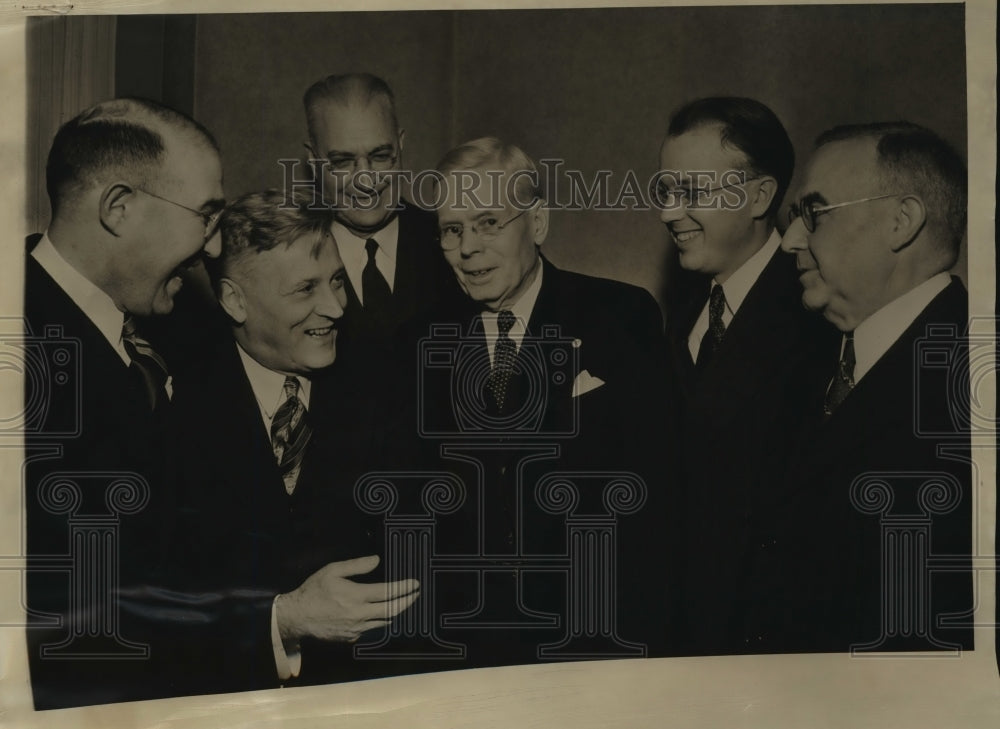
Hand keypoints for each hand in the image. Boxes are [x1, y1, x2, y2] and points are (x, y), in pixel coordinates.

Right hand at [275, 555, 419, 642]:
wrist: (297, 618)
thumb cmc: (314, 591)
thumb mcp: (332, 571)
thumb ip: (356, 565)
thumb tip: (377, 560)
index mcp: (356, 596)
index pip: (388, 592)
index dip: (404, 588)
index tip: (415, 584)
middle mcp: (360, 615)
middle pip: (392, 610)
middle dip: (408, 602)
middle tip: (416, 594)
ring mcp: (356, 629)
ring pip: (384, 622)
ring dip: (395, 612)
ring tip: (402, 603)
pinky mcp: (351, 638)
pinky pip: (371, 630)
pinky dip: (379, 621)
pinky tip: (380, 614)